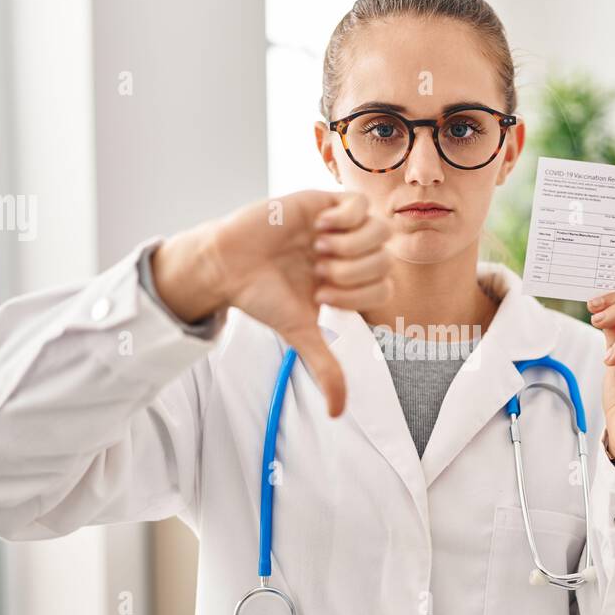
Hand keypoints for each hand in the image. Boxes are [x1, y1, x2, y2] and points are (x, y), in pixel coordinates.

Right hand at [151, 190, 392, 416]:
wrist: (228, 265)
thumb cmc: (263, 297)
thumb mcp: (300, 334)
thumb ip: (326, 368)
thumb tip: (337, 413)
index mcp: (350, 282)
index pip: (384, 288)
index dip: (359, 296)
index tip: (322, 295)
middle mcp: (350, 253)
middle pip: (386, 260)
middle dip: (352, 273)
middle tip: (317, 273)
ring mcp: (340, 226)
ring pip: (380, 231)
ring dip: (350, 246)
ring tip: (318, 250)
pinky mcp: (325, 201)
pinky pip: (359, 203)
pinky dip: (344, 219)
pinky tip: (318, 228)